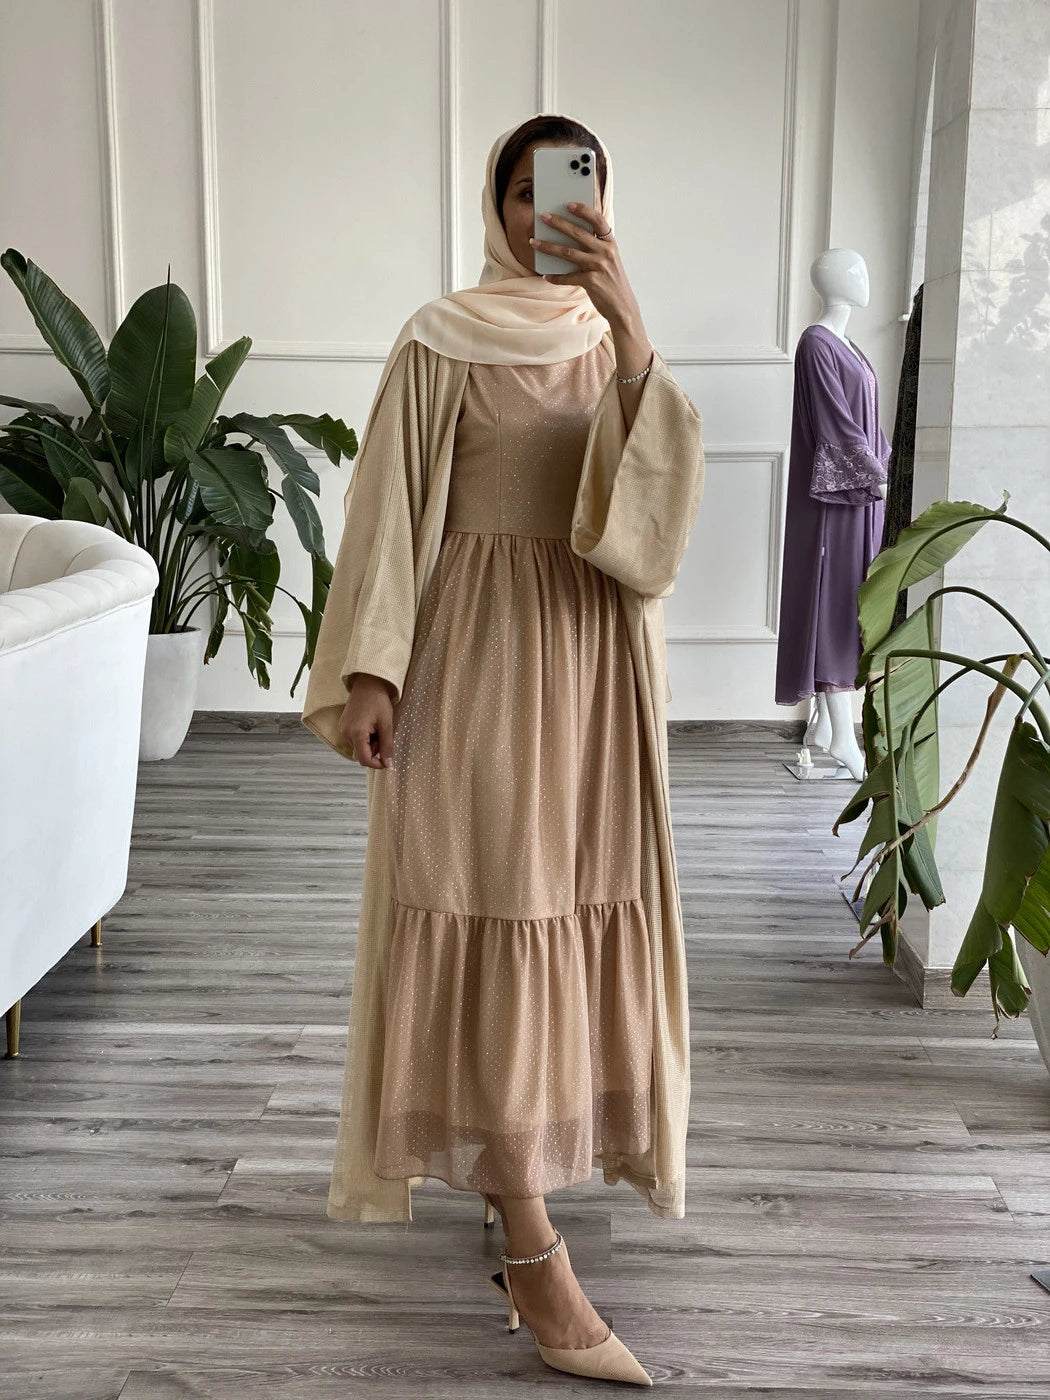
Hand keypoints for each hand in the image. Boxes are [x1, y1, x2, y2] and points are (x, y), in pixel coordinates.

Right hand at [339, 673, 396, 768]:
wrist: (368, 683)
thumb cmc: (379, 701)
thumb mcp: (387, 724)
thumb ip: (387, 746)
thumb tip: (388, 765)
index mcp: (356, 733)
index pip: (364, 759)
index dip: (377, 764)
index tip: (388, 762)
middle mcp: (345, 733)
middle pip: (362, 753)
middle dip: (375, 748)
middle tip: (383, 732)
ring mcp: (342, 729)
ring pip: (359, 746)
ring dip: (370, 742)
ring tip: (376, 726)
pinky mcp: (342, 725)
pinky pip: (355, 738)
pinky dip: (364, 736)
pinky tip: (370, 723)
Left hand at [529, 202, 641, 330]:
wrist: (622, 306)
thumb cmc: (612, 281)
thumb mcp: (609, 259)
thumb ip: (596, 247)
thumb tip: (570, 236)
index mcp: (610, 243)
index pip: (598, 220)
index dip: (583, 210)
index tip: (568, 204)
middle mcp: (605, 252)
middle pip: (577, 233)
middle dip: (557, 223)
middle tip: (542, 216)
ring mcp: (598, 266)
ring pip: (568, 252)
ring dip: (548, 246)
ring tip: (534, 242)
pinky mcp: (591, 282)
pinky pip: (568, 277)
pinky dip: (555, 277)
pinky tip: (546, 275)